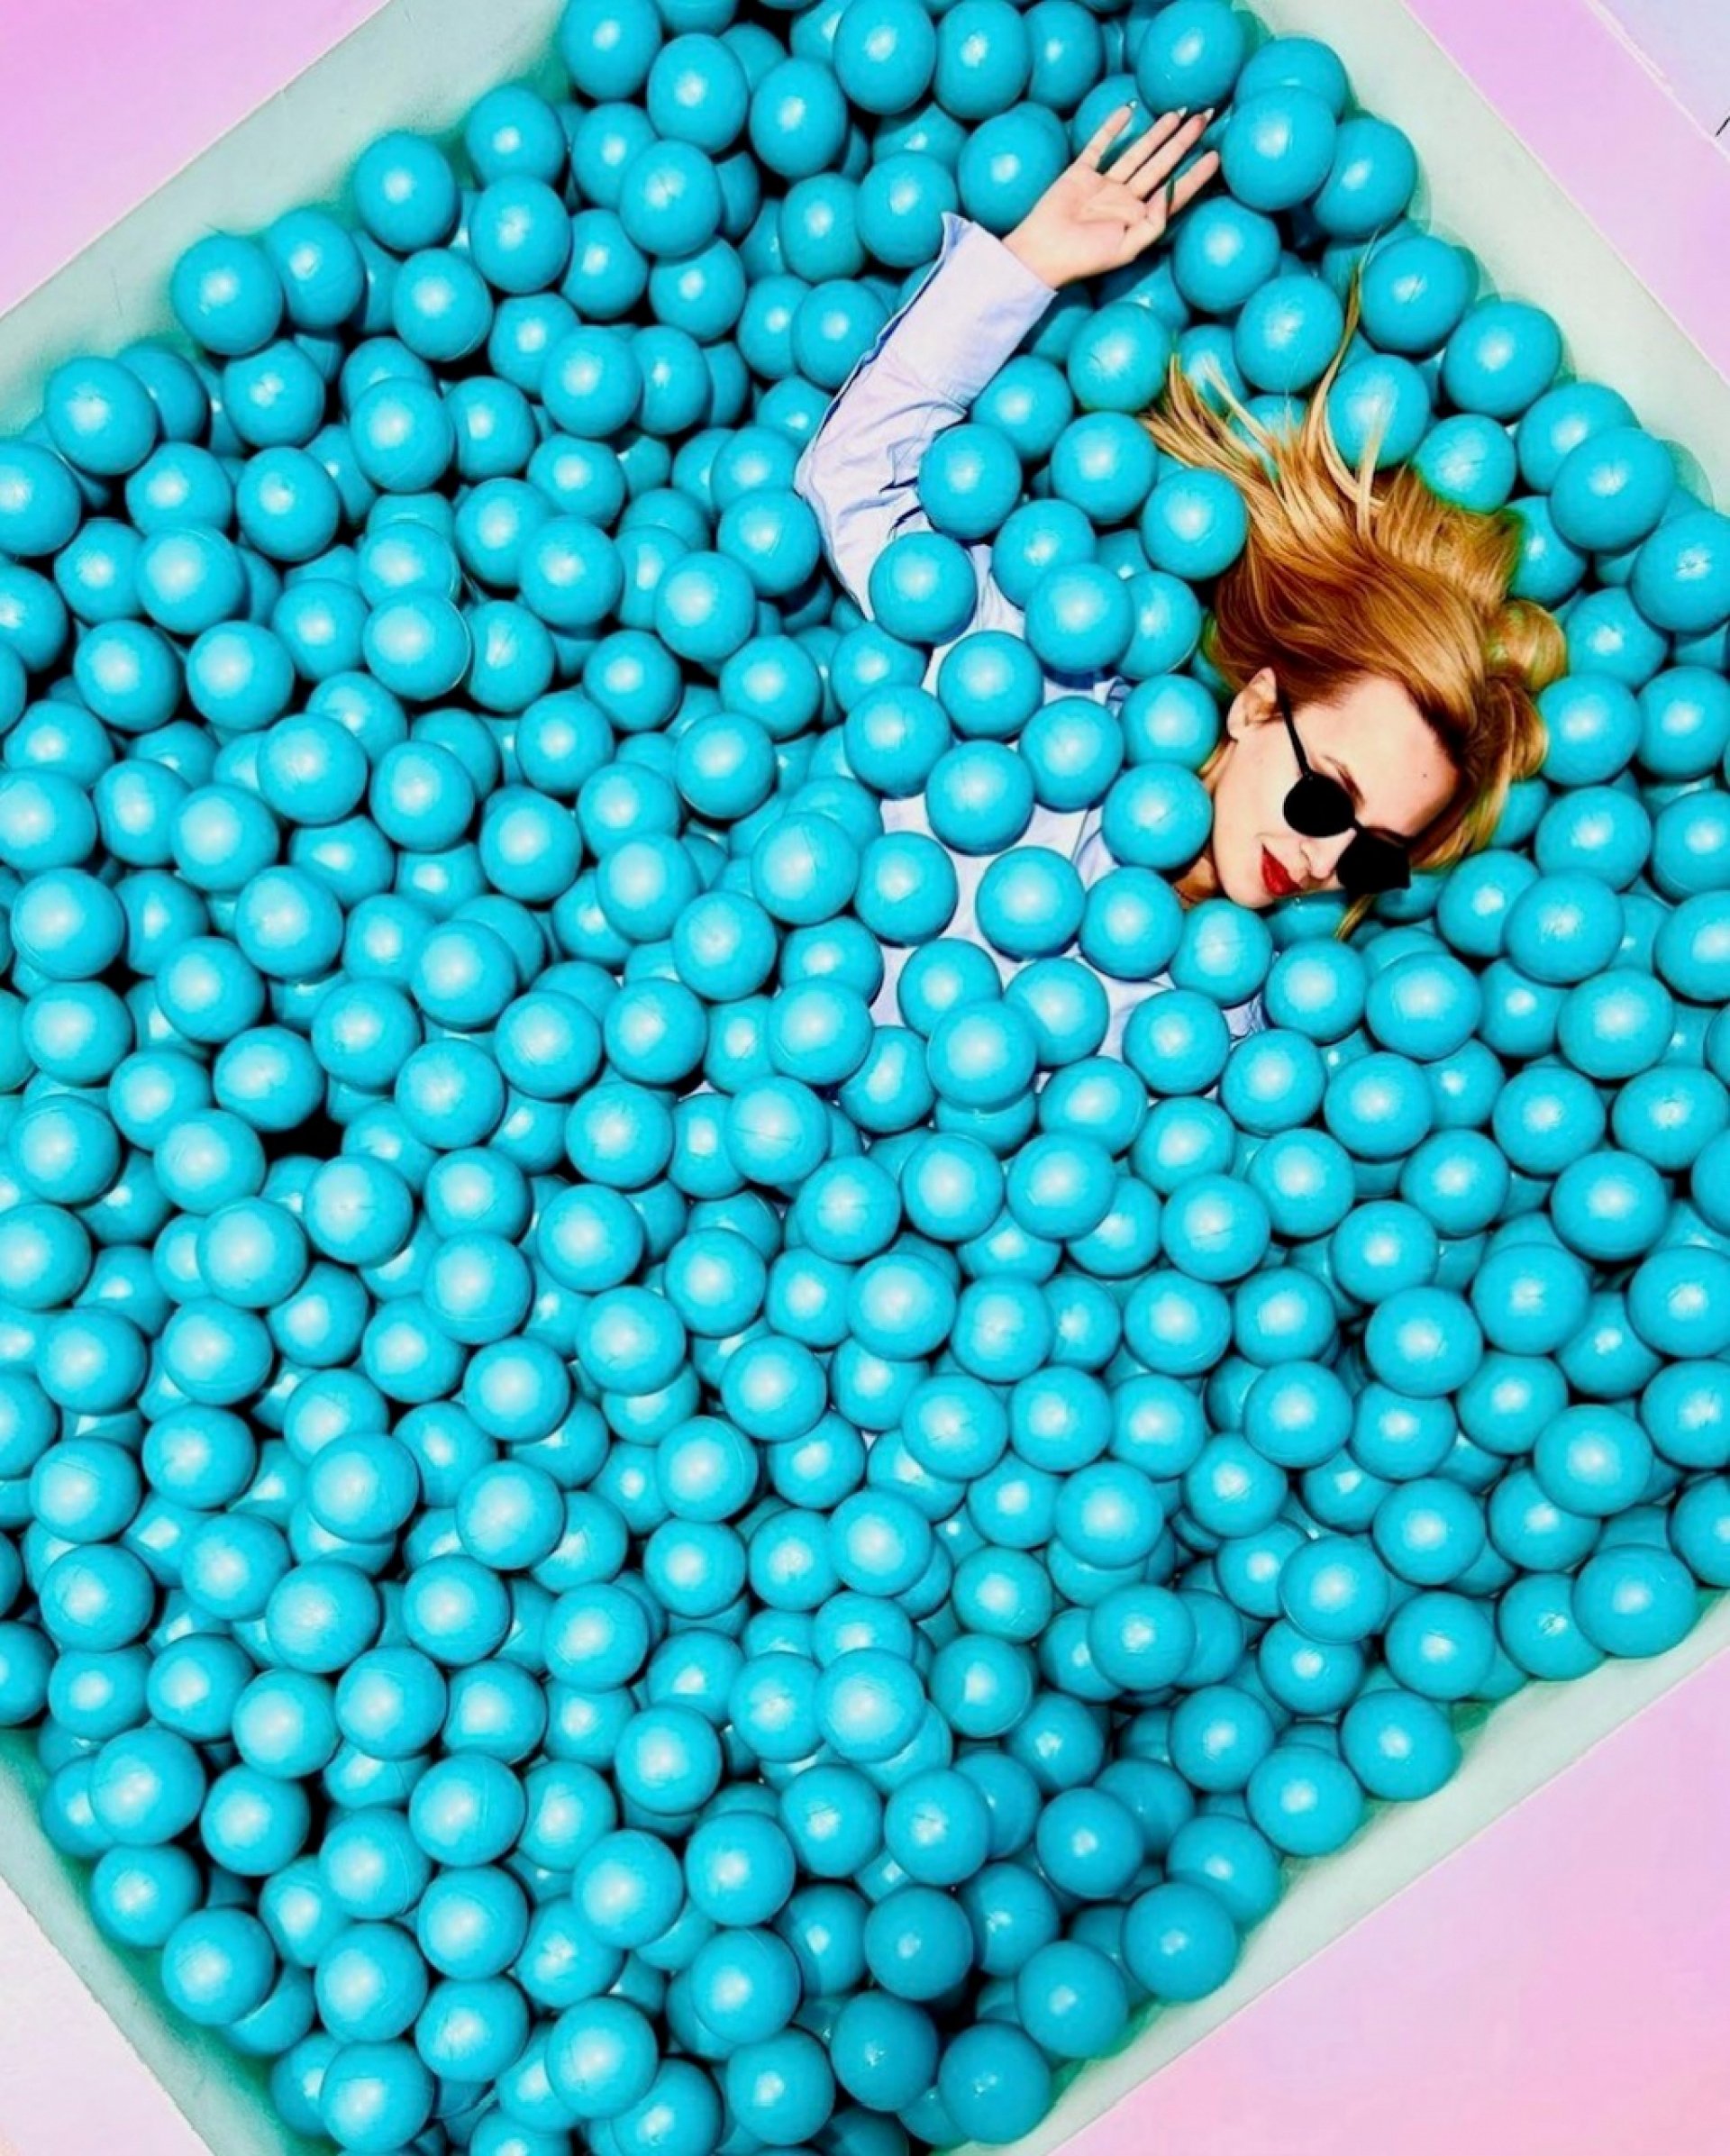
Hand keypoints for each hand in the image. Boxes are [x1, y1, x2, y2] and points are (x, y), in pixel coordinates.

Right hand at [1005, 104, 1221, 289]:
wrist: (1042, 252)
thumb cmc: (1084, 257)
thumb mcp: (1126, 248)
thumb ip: (1153, 224)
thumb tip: (1171, 194)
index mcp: (1138, 219)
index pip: (1174, 193)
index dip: (1196, 175)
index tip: (1216, 155)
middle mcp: (1125, 200)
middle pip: (1161, 165)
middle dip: (1184, 142)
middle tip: (1205, 118)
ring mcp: (1104, 185)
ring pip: (1137, 152)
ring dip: (1157, 133)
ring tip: (1178, 112)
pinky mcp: (1081, 173)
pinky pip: (1100, 146)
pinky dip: (1112, 128)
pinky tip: (1129, 111)